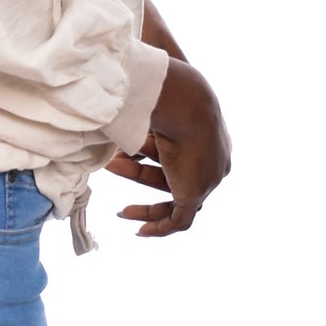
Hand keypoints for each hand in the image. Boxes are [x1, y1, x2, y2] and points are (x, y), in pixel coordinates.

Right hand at [102, 57, 231, 235]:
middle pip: (173, 176)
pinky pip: (180, 221)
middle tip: (113, 168)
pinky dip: (159, 227)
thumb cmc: (165, 94)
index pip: (178, 155)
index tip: (125, 156)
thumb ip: (139, 111)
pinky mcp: (197, 193)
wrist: (184, 100)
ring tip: (120, 208)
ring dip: (145, 204)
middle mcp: (213, 159)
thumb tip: (113, 100)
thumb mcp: (152, 104)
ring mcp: (208, 179)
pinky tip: (139, 230)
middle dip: (139, 174)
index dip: (150, 158)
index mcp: (207, 134)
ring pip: (176, 201)